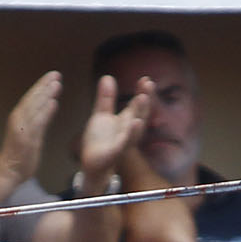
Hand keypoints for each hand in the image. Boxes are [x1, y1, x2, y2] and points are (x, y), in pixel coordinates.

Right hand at [0, 71, 61, 184]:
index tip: (52, 76)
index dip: (41, 85)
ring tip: (56, 83)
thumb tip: (51, 104)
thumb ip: (40, 118)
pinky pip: (37, 123)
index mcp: (18, 116)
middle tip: (56, 74)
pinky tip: (53, 103)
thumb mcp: (31, 131)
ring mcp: (22, 128)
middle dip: (44, 85)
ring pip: (34, 107)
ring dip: (46, 94)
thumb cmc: (19, 153)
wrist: (8, 171)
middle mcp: (19, 119)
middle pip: (32, 98)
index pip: (31, 97)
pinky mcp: (27, 139)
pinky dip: (45, 112)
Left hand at [76, 74, 149, 189]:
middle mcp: (128, 131)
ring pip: (135, 128)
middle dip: (145, 100)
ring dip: (140, 113)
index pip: (137, 105)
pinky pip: (125, 143)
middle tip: (148, 84)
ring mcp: (124, 143)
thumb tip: (107, 77)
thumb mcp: (101, 115)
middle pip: (140, 114)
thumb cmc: (100, 141)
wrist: (92, 164)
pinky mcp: (115, 153)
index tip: (145, 79)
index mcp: (126, 121)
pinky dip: (130, 134)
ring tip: (143, 98)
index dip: (143, 92)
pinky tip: (134, 122)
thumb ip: (105, 99)